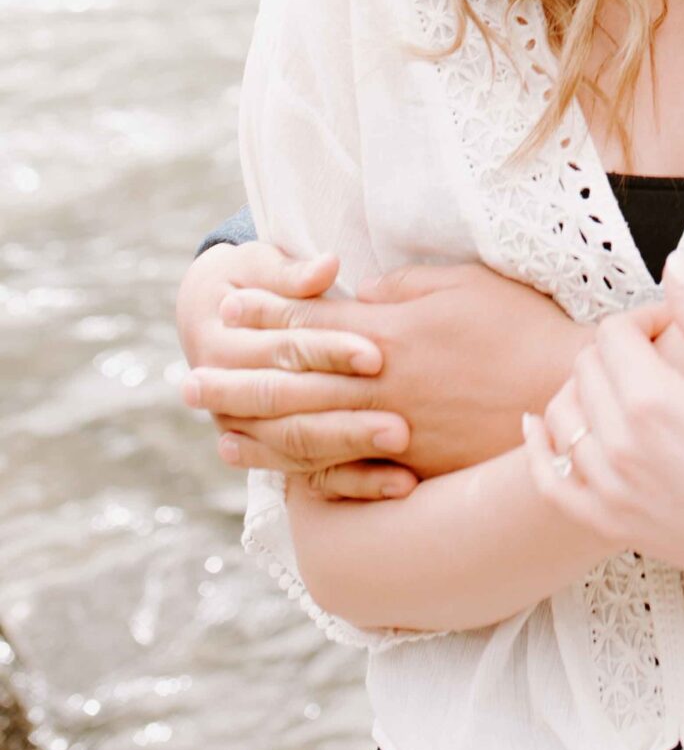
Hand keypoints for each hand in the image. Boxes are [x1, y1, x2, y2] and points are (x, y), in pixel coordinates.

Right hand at [177, 242, 411, 499]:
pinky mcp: (277, 455)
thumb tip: (326, 266)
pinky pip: (315, 478)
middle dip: (346, 417)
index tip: (376, 355)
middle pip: (292, 410)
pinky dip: (357, 483)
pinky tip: (400, 484)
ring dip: (353, 453)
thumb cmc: (253, 281)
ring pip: (300, 450)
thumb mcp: (261, 265)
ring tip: (404, 449)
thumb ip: (293, 273)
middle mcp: (228, 397)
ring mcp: (248, 434)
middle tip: (399, 426)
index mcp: (224, 347)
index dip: (328, 352)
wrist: (213, 316)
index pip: (284, 352)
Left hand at [181, 253, 583, 495]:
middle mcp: (380, 387)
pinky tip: (272, 467)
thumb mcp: (464, 285)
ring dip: (253, 427)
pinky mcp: (409, 466)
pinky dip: (297, 467)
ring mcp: (391, 432)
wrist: (566, 397)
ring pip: (306, 431)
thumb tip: (365, 292)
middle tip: (188, 381)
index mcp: (391, 335)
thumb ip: (406, 288)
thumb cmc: (521, 330)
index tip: (227, 308)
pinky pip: (340, 469)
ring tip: (212, 425)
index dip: (266, 316)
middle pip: (292, 384)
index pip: (312, 324)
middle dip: (235, 379)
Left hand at [522, 272, 683, 610]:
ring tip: (619, 385)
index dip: (641, 319)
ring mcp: (610, 489)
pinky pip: (550, 481)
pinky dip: (539, 450)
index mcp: (655, 401)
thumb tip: (672, 264)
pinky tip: (540, 425)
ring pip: (561, 415)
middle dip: (615, 350)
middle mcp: (621, 445)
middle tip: (652, 354)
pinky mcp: (609, 522)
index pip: (613, 334)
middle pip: (585, 368)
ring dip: (583, 390)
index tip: (670, 324)